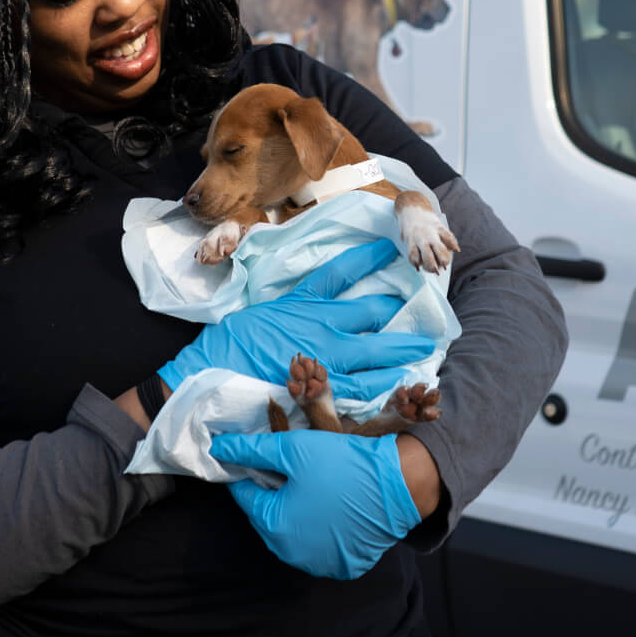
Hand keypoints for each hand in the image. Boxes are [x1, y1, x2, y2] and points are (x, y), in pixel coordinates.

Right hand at [158, 239, 432, 398]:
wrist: (211, 377)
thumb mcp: (261, 314)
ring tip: (423, 347)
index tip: (389, 247)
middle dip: (396, 307)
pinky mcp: (323, 389)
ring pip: (376, 350)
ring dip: (402, 348)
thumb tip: (308, 309)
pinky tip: (402, 382)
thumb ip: (290, 310)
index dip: (368, 258)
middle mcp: (319, 324)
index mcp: (301, 301)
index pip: (341, 272)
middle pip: (370, 311)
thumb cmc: (229, 346)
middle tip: (421, 305)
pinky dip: (385, 384)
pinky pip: (363, 385)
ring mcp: (324, 357)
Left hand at [208, 429, 420, 578]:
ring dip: (296, 509)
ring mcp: (320, 564)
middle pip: (269, 515)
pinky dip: (320, 525)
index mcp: (275, 527)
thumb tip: (218, 447)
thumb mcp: (292, 450)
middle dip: (273, 491)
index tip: (255, 454)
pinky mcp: (344, 565)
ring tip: (312, 482)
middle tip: (289, 465)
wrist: (398, 484)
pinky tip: (331, 503)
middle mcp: (293, 555)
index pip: (246, 495)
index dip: (247, 470)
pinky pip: (321, 543)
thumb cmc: (340, 465)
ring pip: (294, 531)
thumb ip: (251, 450)